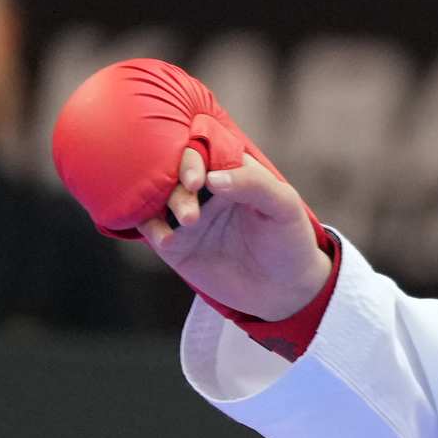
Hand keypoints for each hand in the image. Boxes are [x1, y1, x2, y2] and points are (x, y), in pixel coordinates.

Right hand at [139, 146, 331, 320]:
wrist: (282, 288)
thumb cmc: (288, 238)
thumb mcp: (283, 206)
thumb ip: (254, 184)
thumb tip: (214, 178)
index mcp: (231, 170)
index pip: (203, 150)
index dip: (195, 158)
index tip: (198, 179)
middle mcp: (204, 188)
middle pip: (174, 168)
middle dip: (177, 178)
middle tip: (192, 196)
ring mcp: (186, 213)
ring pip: (157, 194)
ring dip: (162, 201)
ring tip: (188, 221)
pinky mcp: (174, 242)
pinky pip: (148, 226)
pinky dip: (151, 228)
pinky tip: (168, 241)